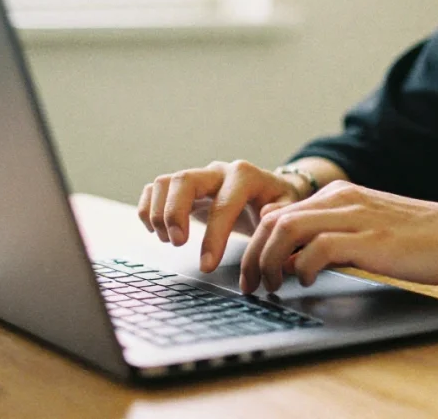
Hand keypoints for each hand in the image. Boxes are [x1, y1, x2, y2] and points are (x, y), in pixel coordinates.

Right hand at [137, 160, 302, 271]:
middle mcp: (217, 171)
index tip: (206, 266)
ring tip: (168, 239)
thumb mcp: (289, 207)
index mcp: (245, 176)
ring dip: (160, 213)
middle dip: (175, 213)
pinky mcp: (184, 186)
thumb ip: (281, 212)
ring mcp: (198, 176)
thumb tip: (267, 216)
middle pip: (185, 180)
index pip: (224, 204)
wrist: (269, 190)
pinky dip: (148, 208)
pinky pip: (156, 188)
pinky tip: (155, 230)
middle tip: (177, 243)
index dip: (213, 236)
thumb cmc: (278, 202)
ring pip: (166, 182)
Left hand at [239, 181, 437, 293]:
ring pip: (286, 228)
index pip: (279, 212)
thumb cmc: (419, 239)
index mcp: (340, 195)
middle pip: (274, 219)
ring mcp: (355, 216)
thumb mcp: (367, 229)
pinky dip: (302, 267)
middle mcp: (342, 199)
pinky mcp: (370, 238)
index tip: (253, 273)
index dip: (257, 244)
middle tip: (252, 285)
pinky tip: (307, 281)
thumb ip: (333, 234)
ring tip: (272, 286)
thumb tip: (293, 256)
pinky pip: (317, 248)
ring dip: (269, 261)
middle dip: (253, 255)